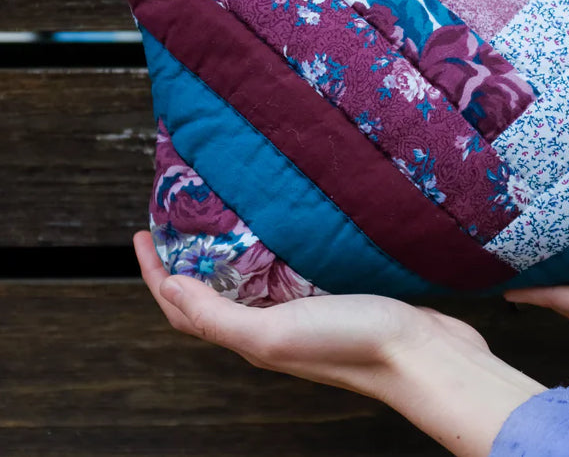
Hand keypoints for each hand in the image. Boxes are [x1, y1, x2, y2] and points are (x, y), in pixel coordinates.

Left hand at [134, 231, 544, 455]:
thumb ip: (219, 314)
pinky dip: (272, 248)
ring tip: (221, 214)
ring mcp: (304, 309)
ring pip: (251, 279)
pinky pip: (289, 268)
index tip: (145, 231)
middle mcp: (271, 324)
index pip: (183, 306)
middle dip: (187, 258)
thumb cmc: (351, 344)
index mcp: (251, 336)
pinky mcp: (335, 292)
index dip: (156, 271)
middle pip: (211, 293)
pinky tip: (280, 225)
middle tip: (179, 216)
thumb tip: (168, 286)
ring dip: (228, 251)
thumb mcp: (274, 332)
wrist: (423, 354)